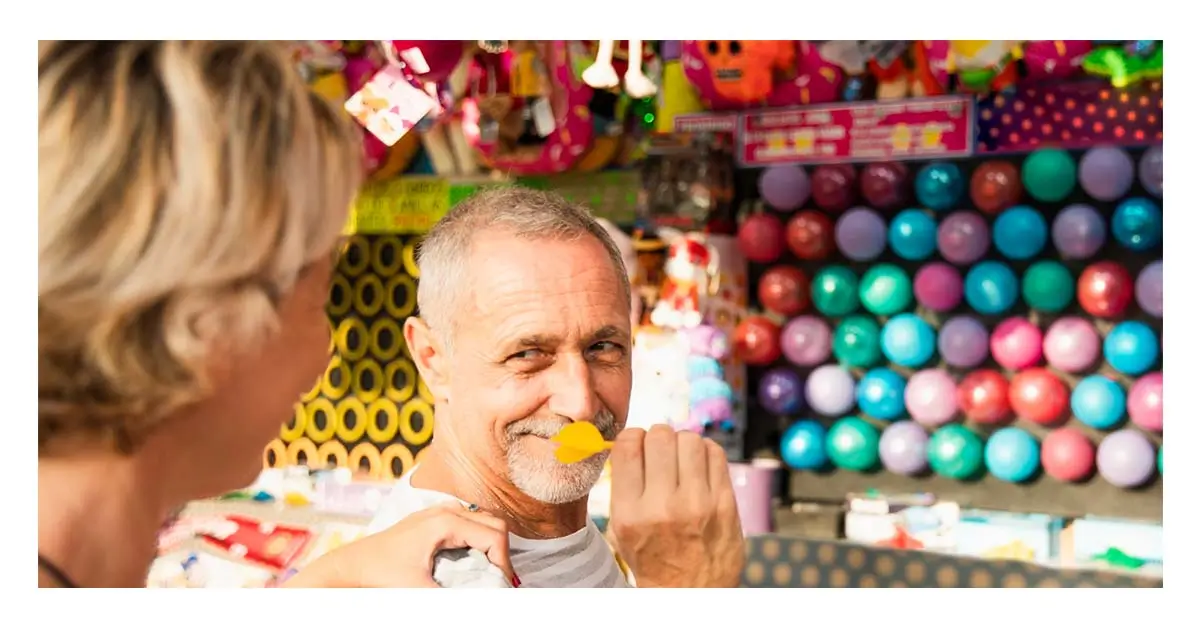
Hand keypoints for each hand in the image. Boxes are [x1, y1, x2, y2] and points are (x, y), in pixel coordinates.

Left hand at [283, 503, 515, 587]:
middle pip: (494, 521)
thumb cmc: (381, 574)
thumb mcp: (420, 590)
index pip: (494, 535)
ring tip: (488, 570)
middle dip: (502, 551)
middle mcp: (445, 510)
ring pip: (482, 518)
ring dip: (491, 542)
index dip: (505, 562)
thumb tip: (482, 600)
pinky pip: (468, 519)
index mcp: (445, 522)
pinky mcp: (432, 517)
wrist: (351, 566)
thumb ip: (453, 597)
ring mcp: (438, 510)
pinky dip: (477, 536)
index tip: (502, 585)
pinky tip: (470, 558)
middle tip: (499, 579)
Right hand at [608, 425, 745, 587]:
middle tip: (661, 450)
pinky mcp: (726, 503)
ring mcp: (699, 503)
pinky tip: (699, 465)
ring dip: (683, 442)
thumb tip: (632, 441)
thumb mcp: (622, 530)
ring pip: (690, 439)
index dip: (632, 437)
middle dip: (658, 437)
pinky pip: (716, 453)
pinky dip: (705, 451)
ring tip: (681, 458)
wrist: (692, 594)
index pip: (627, 446)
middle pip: (660, 436)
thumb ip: (624, 487)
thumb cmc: (654, 559)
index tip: (637, 445)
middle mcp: (663, 506)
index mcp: (630, 513)